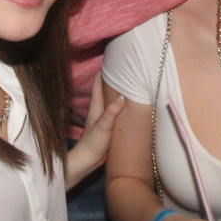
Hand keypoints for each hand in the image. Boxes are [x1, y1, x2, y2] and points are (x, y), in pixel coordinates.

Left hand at [65, 72, 124, 189]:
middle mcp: (100, 108)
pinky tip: (131, 105)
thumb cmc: (93, 143)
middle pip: (107, 87)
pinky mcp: (110, 125)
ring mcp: (104, 116)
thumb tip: (122, 95)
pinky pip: (117, 110)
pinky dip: (123, 104)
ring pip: (112, 98)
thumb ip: (111, 112)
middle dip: (116, 77)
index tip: (116, 58)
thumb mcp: (103, 127)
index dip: (106, 69)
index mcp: (96, 105)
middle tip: (129, 68)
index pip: (100, 81)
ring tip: (133, 83)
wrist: (87, 162)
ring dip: (120, 91)